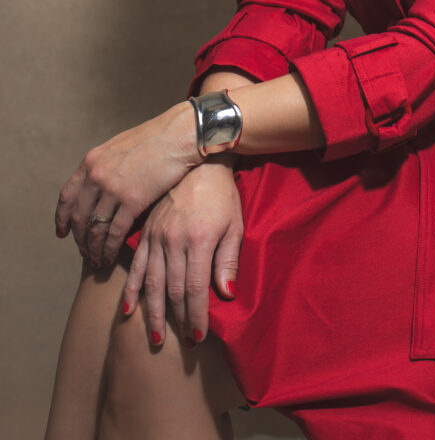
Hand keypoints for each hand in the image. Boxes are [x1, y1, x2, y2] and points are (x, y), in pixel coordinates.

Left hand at [55, 102, 199, 266]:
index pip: (67, 196)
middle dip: (79, 240)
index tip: (62, 233)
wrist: (179, 134)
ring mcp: (113, 188)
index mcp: (91, 161)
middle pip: (79, 217)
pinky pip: (114, 232)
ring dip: (93, 249)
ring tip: (97, 261)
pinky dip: (110, 249)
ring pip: (95, 228)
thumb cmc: (156, 139)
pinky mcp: (132, 200)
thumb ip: (106, 165)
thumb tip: (101, 183)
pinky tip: (110, 257)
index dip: (62, 218)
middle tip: (84, 253)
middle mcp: (96, 175)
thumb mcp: (120, 147)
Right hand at [121, 158, 242, 346]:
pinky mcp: (146, 232)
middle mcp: (174, 240)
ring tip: (155, 337)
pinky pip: (136, 265)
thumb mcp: (234, 225)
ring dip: (153, 312)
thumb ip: (228, 260)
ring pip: (151, 282)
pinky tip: (129, 309)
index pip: (195, 288)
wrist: (200, 164)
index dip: (196, 316)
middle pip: (172, 290)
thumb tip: (225, 295)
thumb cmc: (223, 196)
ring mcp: (157, 236)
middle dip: (177, 320)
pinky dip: (132, 289)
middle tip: (181, 343)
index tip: (199, 338)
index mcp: (199, 240)